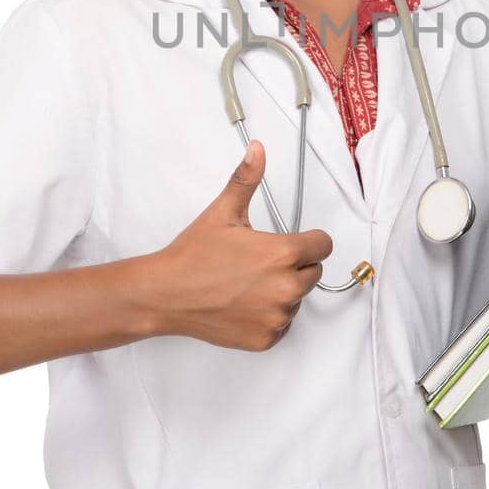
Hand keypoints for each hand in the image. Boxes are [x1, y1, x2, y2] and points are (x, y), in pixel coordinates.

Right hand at [150, 139, 333, 351]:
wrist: (165, 295)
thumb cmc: (193, 255)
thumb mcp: (223, 212)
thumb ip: (246, 179)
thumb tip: (257, 150)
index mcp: (282, 254)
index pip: (324, 245)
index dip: (308, 240)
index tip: (291, 242)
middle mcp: (286, 288)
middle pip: (313, 272)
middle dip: (294, 265)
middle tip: (260, 262)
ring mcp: (277, 317)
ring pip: (297, 299)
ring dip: (282, 291)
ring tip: (247, 283)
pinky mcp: (267, 338)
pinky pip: (283, 324)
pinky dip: (269, 315)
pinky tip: (244, 303)